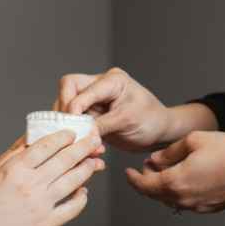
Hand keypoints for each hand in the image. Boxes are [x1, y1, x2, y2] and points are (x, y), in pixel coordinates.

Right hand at [0, 131, 104, 215]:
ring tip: (94, 162)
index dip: (64, 136)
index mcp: (16, 168)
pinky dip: (81, 199)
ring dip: (87, 169)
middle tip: (94, 140)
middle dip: (84, 147)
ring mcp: (41, 204)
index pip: (47, 145)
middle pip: (65, 159)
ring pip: (73, 181)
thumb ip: (15, 154)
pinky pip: (71, 208)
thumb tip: (32, 137)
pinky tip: (83, 193)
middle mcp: (31, 184)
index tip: (72, 133)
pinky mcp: (46, 224)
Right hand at [55, 67, 171, 151]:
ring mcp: (94, 99)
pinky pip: (75, 119)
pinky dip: (76, 132)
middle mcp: (99, 85)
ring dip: (70, 124)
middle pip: (68, 90)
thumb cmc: (151, 121)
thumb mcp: (127, 121)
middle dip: (65, 112)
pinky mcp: (92, 113)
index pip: (78, 87)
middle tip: (69, 132)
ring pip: (67, 106)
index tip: (72, 126)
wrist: (159, 132)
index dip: (72, 106)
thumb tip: (79, 132)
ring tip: (80, 142)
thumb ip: (102, 124)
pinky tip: (85, 145)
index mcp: (111, 80)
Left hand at [126, 131, 224, 213]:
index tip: (128, 172)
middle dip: (145, 182)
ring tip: (163, 171)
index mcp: (174, 182)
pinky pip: (184, 202)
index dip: (133, 178)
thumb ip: (169, 152)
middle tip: (144, 168)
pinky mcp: (207, 208)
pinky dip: (176, 192)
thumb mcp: (194, 141)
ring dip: (161, 188)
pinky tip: (182, 179)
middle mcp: (182, 199)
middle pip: (154, 195)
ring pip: (168, 200)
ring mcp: (195, 206)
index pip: (144, 185)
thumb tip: (154, 160)